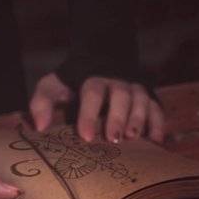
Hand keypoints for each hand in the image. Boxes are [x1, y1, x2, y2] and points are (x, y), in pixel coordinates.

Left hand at [29, 70, 165, 144]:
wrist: (101, 57)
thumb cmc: (73, 82)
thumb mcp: (53, 86)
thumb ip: (41, 102)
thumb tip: (40, 127)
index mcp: (92, 78)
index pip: (92, 92)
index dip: (89, 113)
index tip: (86, 136)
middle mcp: (116, 81)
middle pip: (120, 96)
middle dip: (117, 117)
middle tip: (114, 139)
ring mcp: (134, 88)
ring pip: (140, 100)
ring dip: (138, 119)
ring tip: (133, 139)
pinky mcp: (149, 96)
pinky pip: (157, 108)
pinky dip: (158, 124)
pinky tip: (156, 141)